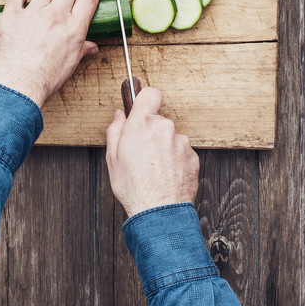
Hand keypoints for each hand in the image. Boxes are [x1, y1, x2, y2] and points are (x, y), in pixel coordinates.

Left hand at [0, 0, 99, 107]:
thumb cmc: (44, 78)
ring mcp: (33, 13)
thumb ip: (81, 49)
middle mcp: (55, 16)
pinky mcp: (12, 15)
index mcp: (74, 27)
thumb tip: (90, 47)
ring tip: (43, 5)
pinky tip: (21, 7)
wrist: (18, 84)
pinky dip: (19, 0)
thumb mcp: (70, 64)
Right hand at [105, 87, 199, 217]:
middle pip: (158, 121)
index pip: (150, 94)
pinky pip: (181, 152)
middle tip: (141, 153)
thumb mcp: (112, 158)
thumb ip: (115, 130)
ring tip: (154, 169)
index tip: (142, 107)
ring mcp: (181, 142)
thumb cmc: (134, 187)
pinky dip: (175, 161)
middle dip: (151, 132)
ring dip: (164, 148)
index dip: (145, 100)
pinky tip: (166, 175)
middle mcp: (164, 128)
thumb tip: (119, 116)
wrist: (159, 211)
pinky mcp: (192, 156)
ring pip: (171, 138)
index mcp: (142, 124)